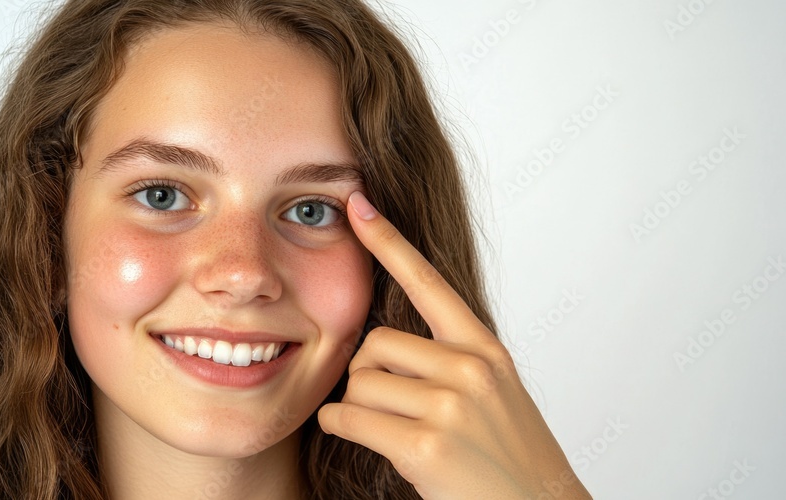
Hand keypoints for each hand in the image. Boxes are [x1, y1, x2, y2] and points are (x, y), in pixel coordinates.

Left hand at [317, 191, 591, 499]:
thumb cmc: (507, 457)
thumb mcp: (492, 393)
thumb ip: (450, 360)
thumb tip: (381, 347)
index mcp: (484, 348)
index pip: (428, 281)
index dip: (389, 241)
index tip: (358, 203)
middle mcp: (471, 368)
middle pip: (373, 345)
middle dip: (367, 377)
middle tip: (392, 408)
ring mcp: (450, 406)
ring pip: (358, 384)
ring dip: (357, 409)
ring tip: (393, 431)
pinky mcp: (426, 445)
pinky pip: (348, 418)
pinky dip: (342, 428)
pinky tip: (364, 440)